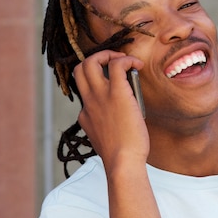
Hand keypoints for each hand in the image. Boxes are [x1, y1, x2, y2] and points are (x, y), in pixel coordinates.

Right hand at [73, 50, 148, 170]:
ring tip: (124, 60)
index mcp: (85, 114)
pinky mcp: (117, 93)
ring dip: (108, 54)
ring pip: (91, 61)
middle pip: (79, 68)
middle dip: (95, 59)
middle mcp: (88, 102)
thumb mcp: (106, 140)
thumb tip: (120, 115)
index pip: (85, 90)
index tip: (114, 86)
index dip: (98, 83)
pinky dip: (127, 59)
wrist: (123, 163)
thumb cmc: (121, 156)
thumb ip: (107, 126)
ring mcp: (100, 96)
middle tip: (114, 64)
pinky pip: (117, 64)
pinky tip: (138, 65)